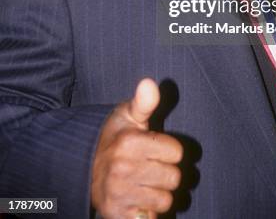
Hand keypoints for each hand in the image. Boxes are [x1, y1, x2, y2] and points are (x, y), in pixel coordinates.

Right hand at [91, 78, 182, 218]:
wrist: (85, 167)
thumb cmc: (116, 138)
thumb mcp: (128, 116)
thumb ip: (144, 102)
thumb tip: (150, 83)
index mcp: (129, 142)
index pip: (177, 152)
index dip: (169, 149)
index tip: (154, 148)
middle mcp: (122, 169)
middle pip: (174, 178)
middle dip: (165, 172)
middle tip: (149, 166)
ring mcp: (118, 194)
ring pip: (165, 200)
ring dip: (158, 193)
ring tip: (143, 182)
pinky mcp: (117, 215)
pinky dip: (148, 213)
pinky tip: (138, 200)